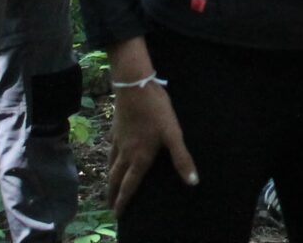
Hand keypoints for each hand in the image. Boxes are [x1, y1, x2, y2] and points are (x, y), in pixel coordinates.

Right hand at [104, 39, 197, 215]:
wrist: (134, 86)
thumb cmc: (157, 110)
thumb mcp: (173, 134)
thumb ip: (182, 158)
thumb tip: (192, 182)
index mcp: (140, 157)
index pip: (130, 185)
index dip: (124, 201)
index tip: (118, 215)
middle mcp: (126, 152)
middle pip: (116, 178)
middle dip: (113, 194)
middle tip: (109, 206)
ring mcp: (118, 140)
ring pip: (111, 164)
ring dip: (110, 178)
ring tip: (110, 185)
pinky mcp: (116, 128)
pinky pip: (110, 149)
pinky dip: (110, 158)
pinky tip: (112, 154)